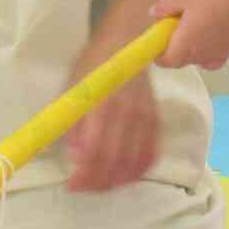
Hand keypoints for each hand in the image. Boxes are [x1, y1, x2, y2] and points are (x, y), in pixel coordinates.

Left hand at [65, 53, 157, 192]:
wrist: (126, 40)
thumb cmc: (93, 64)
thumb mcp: (72, 87)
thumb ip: (71, 121)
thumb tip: (72, 155)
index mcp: (103, 103)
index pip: (95, 151)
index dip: (83, 174)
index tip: (71, 184)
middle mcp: (127, 113)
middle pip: (115, 162)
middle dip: (96, 183)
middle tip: (81, 188)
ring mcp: (145, 117)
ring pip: (134, 164)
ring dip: (116, 182)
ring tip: (99, 185)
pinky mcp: (157, 120)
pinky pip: (152, 155)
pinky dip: (138, 171)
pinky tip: (123, 176)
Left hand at [153, 0, 228, 70]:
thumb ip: (166, 6)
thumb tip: (153, 13)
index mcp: (185, 43)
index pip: (167, 61)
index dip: (159, 56)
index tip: (157, 46)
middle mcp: (200, 54)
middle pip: (181, 61)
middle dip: (174, 51)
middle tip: (173, 33)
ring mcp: (216, 54)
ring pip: (197, 60)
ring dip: (191, 51)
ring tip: (192, 31)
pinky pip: (213, 60)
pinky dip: (207, 54)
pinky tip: (209, 39)